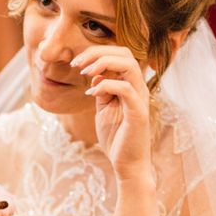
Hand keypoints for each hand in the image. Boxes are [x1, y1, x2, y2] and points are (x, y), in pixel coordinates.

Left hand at [71, 46, 151, 180]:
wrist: (127, 164)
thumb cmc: (116, 136)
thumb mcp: (103, 108)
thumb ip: (101, 90)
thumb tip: (94, 75)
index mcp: (130, 85)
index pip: (119, 54)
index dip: (97, 52)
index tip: (76, 62)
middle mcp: (138, 88)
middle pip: (125, 53)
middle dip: (98, 52)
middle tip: (77, 64)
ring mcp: (140, 99)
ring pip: (129, 65)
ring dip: (103, 63)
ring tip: (84, 73)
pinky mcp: (138, 113)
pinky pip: (125, 89)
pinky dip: (105, 85)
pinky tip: (91, 94)